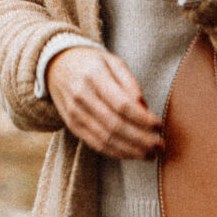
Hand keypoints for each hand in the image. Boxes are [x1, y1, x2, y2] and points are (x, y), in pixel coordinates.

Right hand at [46, 44, 163, 160]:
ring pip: (106, 139)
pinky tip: (131, 154)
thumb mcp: (113, 61)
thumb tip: (144, 107)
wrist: (57, 65)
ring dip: (130, 150)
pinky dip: (116, 152)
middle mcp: (81, 97)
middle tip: (160, 145)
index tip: (158, 125)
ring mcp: (74, 114)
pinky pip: (95, 144)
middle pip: (115, 125)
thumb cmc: (92, 62)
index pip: (122, 104)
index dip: (142, 119)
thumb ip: (130, 82)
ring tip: (150, 155)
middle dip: (140, 139)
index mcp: (94, 76)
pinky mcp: (72, 125)